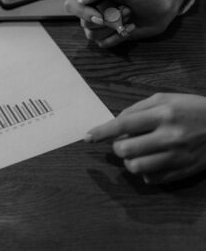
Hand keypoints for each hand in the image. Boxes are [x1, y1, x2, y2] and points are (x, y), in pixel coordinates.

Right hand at [64, 0, 186, 47]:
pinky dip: (118, 37)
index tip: (99, 15)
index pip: (72, 5)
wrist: (161, 8)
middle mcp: (91, 10)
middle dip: (108, 18)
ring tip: (128, 16)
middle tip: (125, 9)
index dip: (83, 13)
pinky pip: (103, 44)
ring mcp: (99, 25)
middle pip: (84, 23)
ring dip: (114, 26)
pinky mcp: (107, 37)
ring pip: (92, 35)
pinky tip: (129, 27)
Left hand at [85, 93, 205, 183]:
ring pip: (135, 167)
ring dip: (130, 160)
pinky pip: (150, 179)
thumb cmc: (192, 109)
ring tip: (139, 152)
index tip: (86, 137)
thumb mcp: (166, 99)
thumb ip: (138, 109)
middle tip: (126, 142)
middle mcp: (169, 136)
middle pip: (125, 150)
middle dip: (118, 147)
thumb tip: (115, 123)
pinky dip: (145, 171)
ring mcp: (177, 157)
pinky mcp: (183, 172)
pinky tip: (153, 160)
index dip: (101, 132)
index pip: (123, 124)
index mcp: (163, 114)